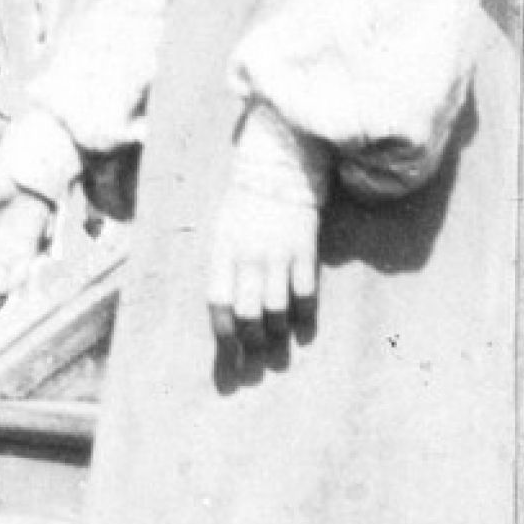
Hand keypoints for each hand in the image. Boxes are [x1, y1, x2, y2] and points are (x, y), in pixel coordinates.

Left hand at [206, 183, 319, 359]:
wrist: (278, 170)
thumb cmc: (244, 206)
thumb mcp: (221, 233)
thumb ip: (223, 267)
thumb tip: (227, 308)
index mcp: (222, 253)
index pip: (218, 302)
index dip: (224, 331)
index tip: (229, 351)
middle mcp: (248, 257)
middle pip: (247, 311)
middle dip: (251, 340)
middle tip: (255, 353)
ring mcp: (278, 255)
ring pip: (277, 308)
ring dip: (277, 332)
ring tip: (277, 341)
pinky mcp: (304, 251)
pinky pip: (306, 293)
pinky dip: (305, 315)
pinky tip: (304, 327)